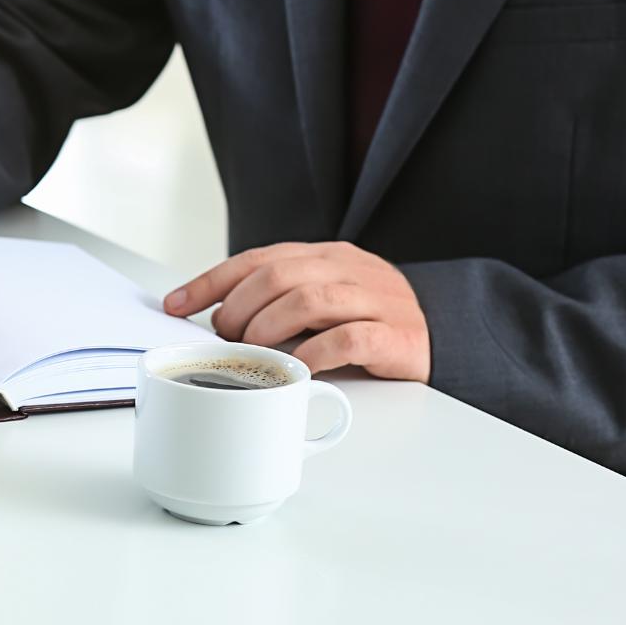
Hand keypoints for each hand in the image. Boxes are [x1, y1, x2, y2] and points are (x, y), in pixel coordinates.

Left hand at [164, 242, 430, 381]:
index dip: (210, 282)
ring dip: (268, 328)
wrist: (449, 336)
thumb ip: (280, 299)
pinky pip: (347, 339)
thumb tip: (216, 316)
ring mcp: (375, 299)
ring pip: (308, 300)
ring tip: (255, 351)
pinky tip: (298, 368)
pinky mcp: (396, 335)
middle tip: (226, 338)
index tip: (175, 304)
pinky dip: (314, 354)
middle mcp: (349, 269)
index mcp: (325, 256)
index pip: (256, 259)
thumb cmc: (372, 322)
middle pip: (277, 276)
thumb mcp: (324, 299)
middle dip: (238, 309)